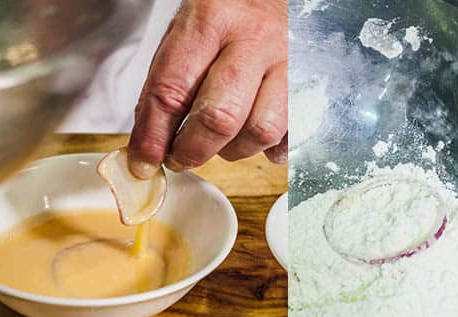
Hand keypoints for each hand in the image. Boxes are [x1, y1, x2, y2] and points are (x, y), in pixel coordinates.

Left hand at [128, 0, 286, 178]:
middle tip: (181, 157)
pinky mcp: (312, 85)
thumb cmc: (231, 15)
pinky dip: (273, 149)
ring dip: (235, 150)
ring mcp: (290, 63)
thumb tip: (150, 143)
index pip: (172, 90)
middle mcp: (254, 40)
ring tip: (223, 143)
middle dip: (193, 151)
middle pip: (220, 118)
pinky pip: (293, 135)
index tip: (145, 160)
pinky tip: (258, 139)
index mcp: (212, 20)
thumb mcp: (188, 29)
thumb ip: (168, 82)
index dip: (154, 135)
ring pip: (260, 131)